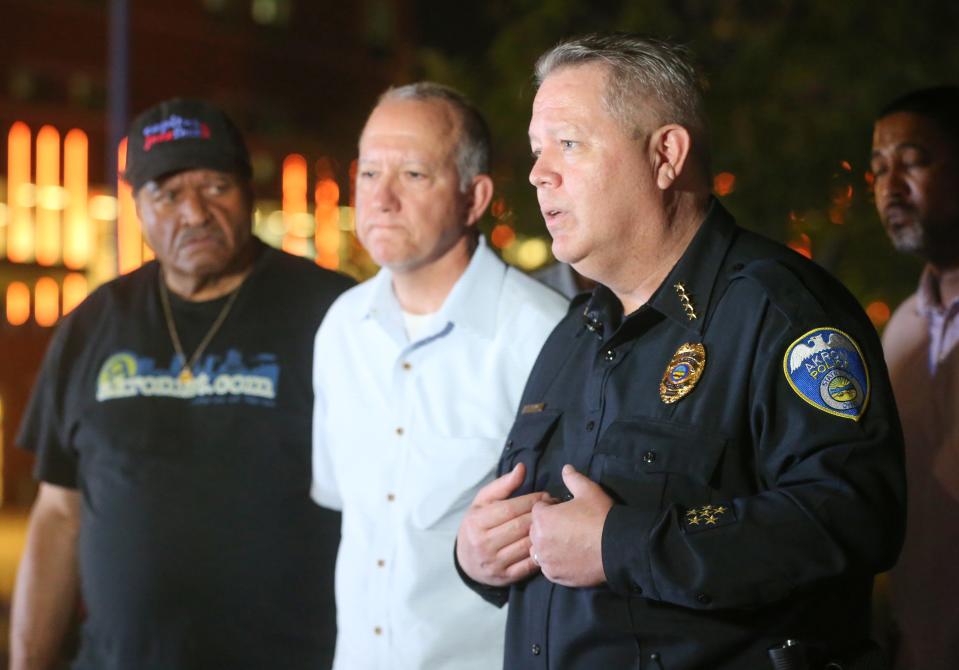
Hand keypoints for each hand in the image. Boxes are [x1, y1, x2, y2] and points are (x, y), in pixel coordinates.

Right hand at [456, 463, 553, 586]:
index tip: (546, 496)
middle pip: (520, 526)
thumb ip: (503, 485)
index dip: (531, 501)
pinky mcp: (505, 578)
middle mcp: (483, 543)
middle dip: (541, 515)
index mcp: (476, 522)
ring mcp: (494, 562)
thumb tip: (522, 468)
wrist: (466, 561)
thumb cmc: (478, 524)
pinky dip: (541, 554)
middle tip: (556, 508)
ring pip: (526, 545)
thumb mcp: (483, 502)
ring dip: (545, 534)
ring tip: (555, 524)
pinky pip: (529, 565)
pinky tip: (549, 544)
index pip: (510, 508)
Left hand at [529, 464, 612, 586]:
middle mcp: (538, 540)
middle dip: (547, 526)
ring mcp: (546, 560)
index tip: (565, 511)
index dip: (551, 508)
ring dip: (548, 545)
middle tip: (568, 527)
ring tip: (568, 542)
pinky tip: (569, 557)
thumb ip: (573, 478)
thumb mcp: (589, 491)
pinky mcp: (555, 575)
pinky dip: (554, 562)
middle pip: (535, 530)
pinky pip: (547, 567)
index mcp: (542, 518)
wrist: (618, 548)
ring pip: (539, 549)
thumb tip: (565, 468)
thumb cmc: (601, 516)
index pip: (538, 509)